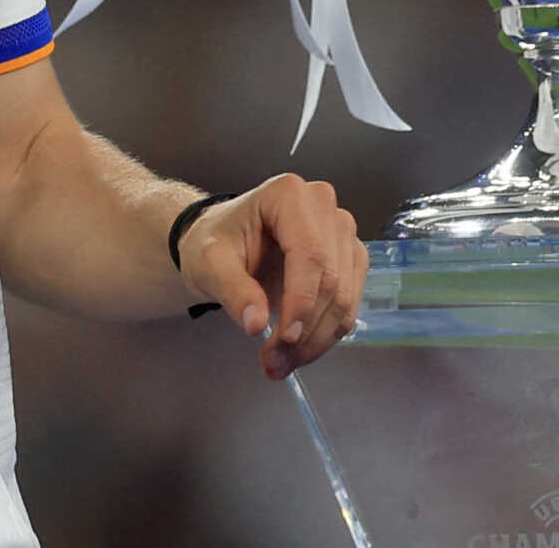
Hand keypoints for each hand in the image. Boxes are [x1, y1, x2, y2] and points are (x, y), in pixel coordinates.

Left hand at [179, 174, 367, 379]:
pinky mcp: (349, 257)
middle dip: (305, 330)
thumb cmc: (215, 242)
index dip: (302, 301)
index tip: (283, 339)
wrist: (223, 241)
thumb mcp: (210, 264)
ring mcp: (341, 230)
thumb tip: (256, 324)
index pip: (310, 253)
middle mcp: (323, 205)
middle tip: (273, 363)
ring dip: (316, 340)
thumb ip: (232, 291)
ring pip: (345, 298)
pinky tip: (297, 350)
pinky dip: (325, 334)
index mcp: (288, 195)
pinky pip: (348, 304)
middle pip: (332, 279)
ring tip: (280, 363)